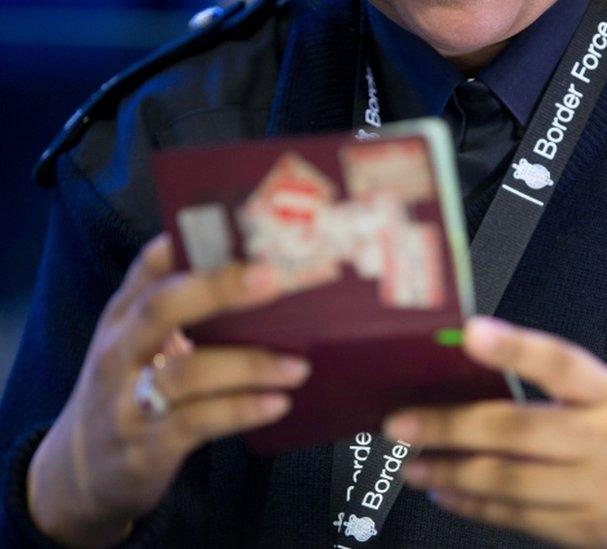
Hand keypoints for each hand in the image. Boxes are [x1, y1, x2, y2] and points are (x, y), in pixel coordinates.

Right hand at [27, 235, 308, 547]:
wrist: (78, 473)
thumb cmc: (127, 391)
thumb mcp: (136, 343)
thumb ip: (178, 308)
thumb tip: (247, 269)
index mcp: (123, 316)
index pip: (150, 266)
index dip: (190, 241)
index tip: (239, 224)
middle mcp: (121, 350)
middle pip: (162, 307)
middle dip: (218, 288)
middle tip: (274, 278)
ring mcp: (129, 399)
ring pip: (188, 372)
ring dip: (250, 365)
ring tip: (298, 365)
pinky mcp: (148, 445)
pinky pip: (198, 422)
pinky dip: (242, 410)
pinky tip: (277, 403)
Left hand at [385, 317, 606, 546]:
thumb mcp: (604, 404)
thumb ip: (549, 387)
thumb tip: (463, 372)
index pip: (562, 364)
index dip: (515, 347)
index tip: (470, 333)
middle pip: (519, 429)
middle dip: (451, 426)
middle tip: (402, 423)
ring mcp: (598, 491)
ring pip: (508, 479)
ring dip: (450, 470)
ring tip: (413, 462)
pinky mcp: (583, 530)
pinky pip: (514, 516)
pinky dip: (471, 503)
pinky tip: (444, 489)